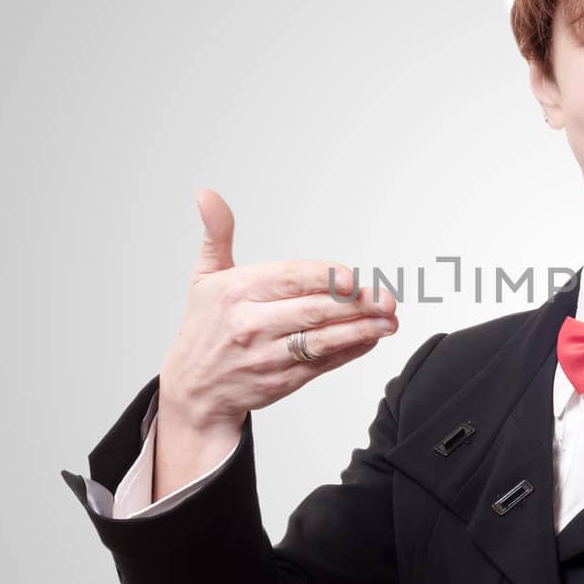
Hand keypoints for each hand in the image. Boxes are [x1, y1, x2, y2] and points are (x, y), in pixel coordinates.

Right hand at [156, 188, 399, 433]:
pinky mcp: (283, 381)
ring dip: (361, 329)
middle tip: (387, 298)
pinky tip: (371, 337)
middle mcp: (251, 325)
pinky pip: (323, 364)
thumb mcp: (204, 277)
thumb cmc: (204, 327)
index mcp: (236, 293)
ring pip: (322, 340)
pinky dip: (350, 350)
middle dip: (355, 304)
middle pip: (312, 311)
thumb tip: (207, 195)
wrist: (194, 389)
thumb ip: (217, 234)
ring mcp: (269, 356)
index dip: (323, 278)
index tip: (351, 278)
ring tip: (389, 320)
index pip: (287, 279)